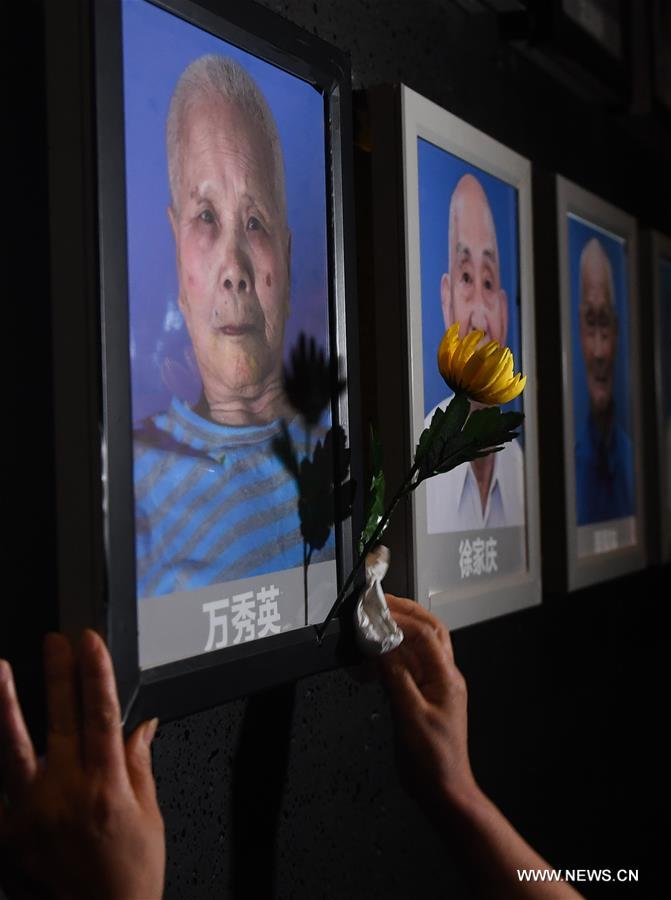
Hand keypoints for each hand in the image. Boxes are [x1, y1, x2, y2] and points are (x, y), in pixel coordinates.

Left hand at [0, 630, 164, 899]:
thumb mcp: (149, 814)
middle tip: (54, 641)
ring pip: (13, 751)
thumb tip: (142, 725)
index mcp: (107, 787)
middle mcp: (67, 795)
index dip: (96, 674)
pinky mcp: (9, 835)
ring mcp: (32, 815)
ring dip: (5, 707)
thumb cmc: (130, 876)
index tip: (90, 644)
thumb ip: (139, 764)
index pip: (101, 715)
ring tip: (0, 671)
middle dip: (58, 675)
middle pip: (60, 721)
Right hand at [378, 594, 476, 813]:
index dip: (401, 618)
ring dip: (401, 629)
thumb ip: (395, 678)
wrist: (443, 790)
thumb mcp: (410, 716)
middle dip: (407, 612)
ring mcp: (435, 686)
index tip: (376, 611)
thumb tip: (380, 647)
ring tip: (378, 620)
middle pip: (430, 631)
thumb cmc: (432, 760)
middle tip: (381, 603)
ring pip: (421, 646)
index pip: (425, 634)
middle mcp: (444, 676)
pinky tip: (378, 653)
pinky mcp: (424, 696)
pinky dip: (394, 653)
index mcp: (447, 677)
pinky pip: (411, 665)